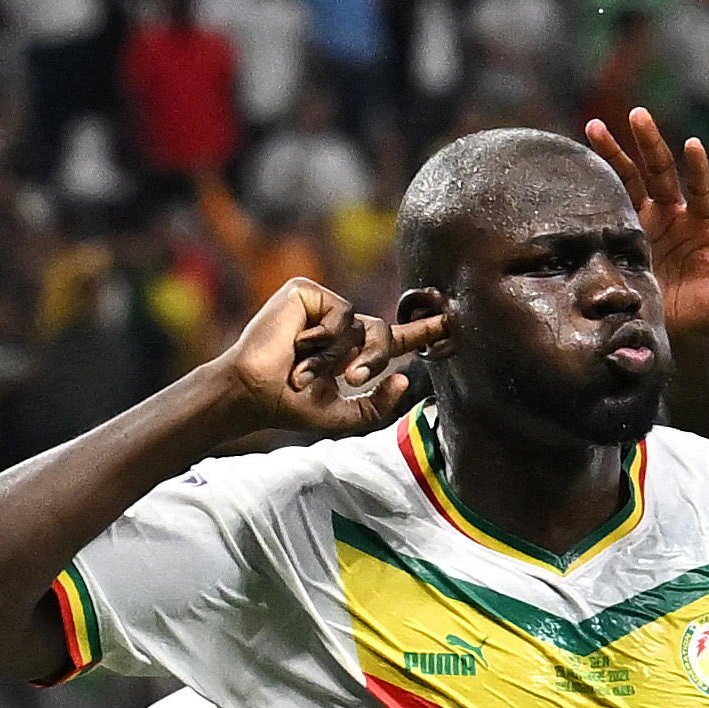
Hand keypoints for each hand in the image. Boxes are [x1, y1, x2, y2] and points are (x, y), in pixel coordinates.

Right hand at [218, 279, 444, 435]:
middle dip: (374, 358)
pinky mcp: (307, 292)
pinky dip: (324, 335)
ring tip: (307, 369)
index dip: (423, 331)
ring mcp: (323, 307)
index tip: (452, 322)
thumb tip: (403, 380)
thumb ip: (376, 404)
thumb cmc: (290, 405)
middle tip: (351, 378)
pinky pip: (340, 312)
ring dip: (338, 356)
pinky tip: (299, 343)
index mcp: (351, 353)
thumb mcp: (343, 415)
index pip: (395, 340)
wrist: (255, 392)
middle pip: (383, 332)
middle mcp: (340, 328)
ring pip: (361, 325)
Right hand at [586, 107, 708, 344]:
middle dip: (650, 144)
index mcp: (702, 227)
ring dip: (614, 155)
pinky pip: (612, 207)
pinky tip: (581, 165)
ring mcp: (649, 226)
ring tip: (594, 126)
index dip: (697, 169)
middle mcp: (675, 218)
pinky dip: (599, 186)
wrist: (683, 336)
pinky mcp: (626, 239)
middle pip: (661, 173)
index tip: (692, 144)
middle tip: (637, 114)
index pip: (700, 189)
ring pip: (631, 182)